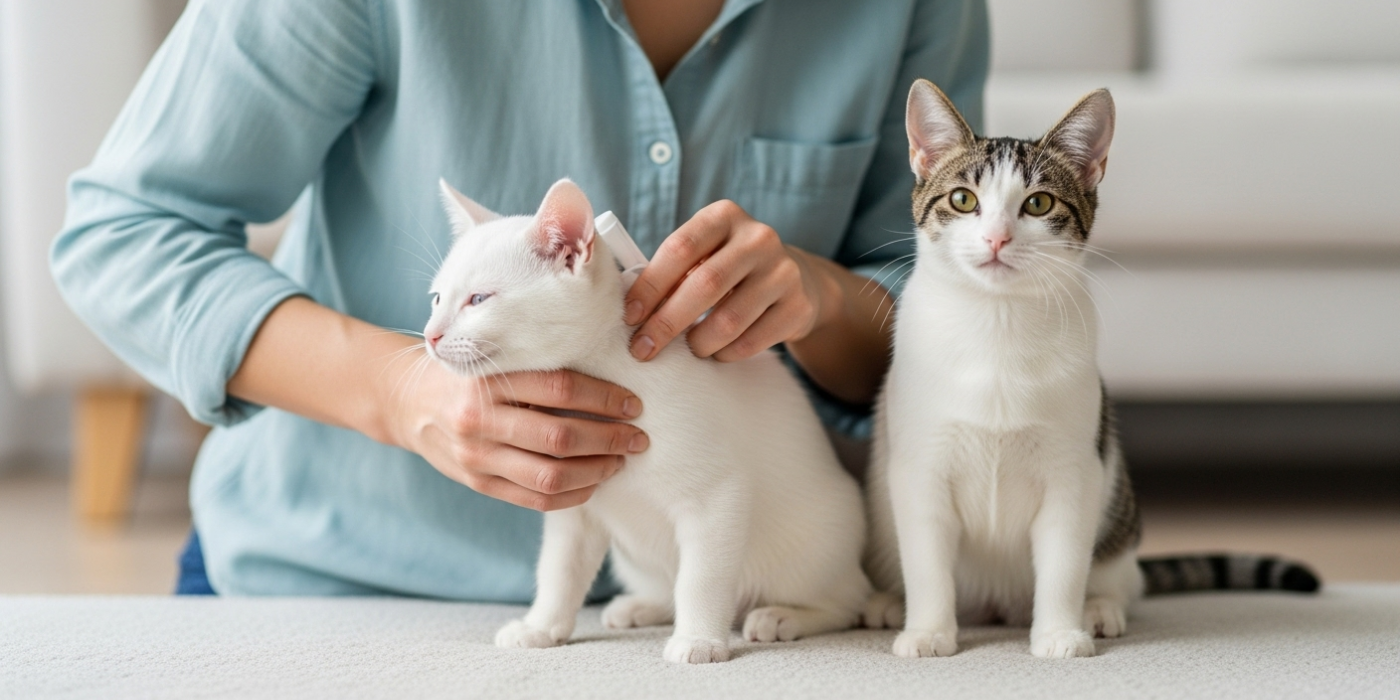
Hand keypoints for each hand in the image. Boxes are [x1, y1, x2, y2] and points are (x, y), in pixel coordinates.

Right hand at [391, 360, 648, 510]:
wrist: (407, 402)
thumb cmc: (466, 372)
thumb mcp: (493, 355)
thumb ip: (536, 363)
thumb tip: (607, 367)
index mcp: (486, 379)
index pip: (559, 388)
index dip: (603, 397)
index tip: (633, 403)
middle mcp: (478, 419)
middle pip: (560, 437)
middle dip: (609, 439)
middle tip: (638, 437)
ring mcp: (476, 457)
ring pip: (550, 475)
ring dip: (596, 470)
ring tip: (620, 461)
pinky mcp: (478, 484)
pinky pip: (534, 499)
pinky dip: (572, 495)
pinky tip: (594, 483)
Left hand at [625, 200, 837, 361]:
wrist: (796, 280)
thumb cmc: (729, 269)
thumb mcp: (703, 255)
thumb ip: (671, 271)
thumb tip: (631, 312)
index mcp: (724, 216)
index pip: (679, 248)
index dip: (650, 286)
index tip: (629, 317)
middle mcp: (758, 237)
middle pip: (704, 285)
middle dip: (666, 323)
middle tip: (643, 349)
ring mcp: (783, 271)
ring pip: (729, 319)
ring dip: (698, 343)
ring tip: (688, 351)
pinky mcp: (799, 305)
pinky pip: (752, 341)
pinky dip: (726, 354)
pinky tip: (717, 353)